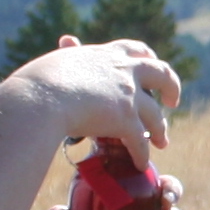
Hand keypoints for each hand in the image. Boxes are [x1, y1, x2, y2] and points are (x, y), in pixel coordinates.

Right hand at [12, 35, 181, 165]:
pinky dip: (141, 154)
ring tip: (163, 142)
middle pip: (161, 74)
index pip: (134, 50)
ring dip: (160, 130)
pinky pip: (140, 141)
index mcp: (106, 55)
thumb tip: (66, 44)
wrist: (40, 98)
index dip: (147, 57)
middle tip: (172, 101)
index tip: (151, 62)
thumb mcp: (58, 61)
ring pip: (155, 114)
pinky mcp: (125, 120)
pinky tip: (140, 164)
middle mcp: (124, 71)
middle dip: (171, 87)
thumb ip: (69, 56)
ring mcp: (128, 95)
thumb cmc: (37, 82)